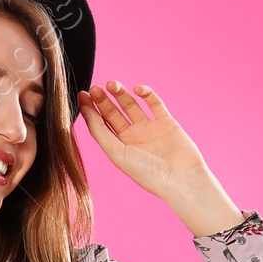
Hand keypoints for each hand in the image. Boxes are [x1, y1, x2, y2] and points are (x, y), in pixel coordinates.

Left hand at [75, 80, 243, 236]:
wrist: (180, 178)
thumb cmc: (147, 172)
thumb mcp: (117, 154)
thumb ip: (101, 134)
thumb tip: (87, 113)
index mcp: (118, 147)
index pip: (100, 124)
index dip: (90, 109)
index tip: (82, 94)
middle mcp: (132, 137)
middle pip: (113, 112)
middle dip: (104, 100)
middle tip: (96, 87)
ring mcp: (149, 128)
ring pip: (131, 105)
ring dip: (121, 93)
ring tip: (112, 84)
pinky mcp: (166, 121)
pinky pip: (154, 102)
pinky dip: (146, 93)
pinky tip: (137, 89)